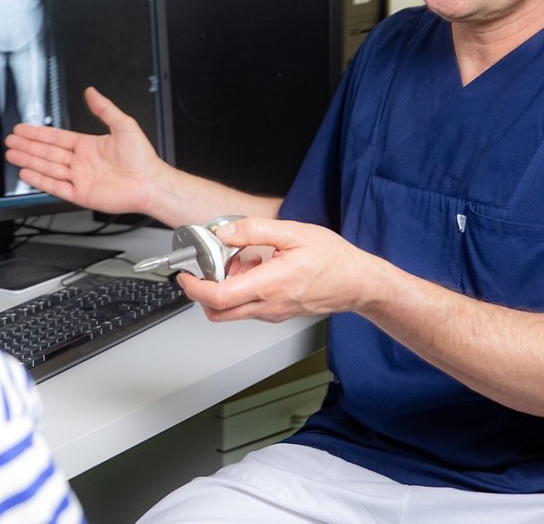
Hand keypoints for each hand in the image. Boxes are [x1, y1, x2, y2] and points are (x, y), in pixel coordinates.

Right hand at [4, 87, 163, 215]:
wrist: (150, 183)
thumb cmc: (142, 158)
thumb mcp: (124, 125)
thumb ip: (104, 109)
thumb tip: (92, 92)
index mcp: (88, 145)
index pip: (56, 137)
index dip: (38, 133)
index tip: (22, 129)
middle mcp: (80, 162)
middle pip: (47, 152)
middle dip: (27, 146)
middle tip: (10, 140)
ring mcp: (78, 178)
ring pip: (47, 167)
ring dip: (29, 160)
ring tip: (11, 154)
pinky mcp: (80, 194)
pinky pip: (55, 186)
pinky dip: (40, 180)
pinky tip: (27, 173)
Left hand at [178, 218, 372, 322]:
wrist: (358, 283)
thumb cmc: (333, 260)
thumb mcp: (293, 232)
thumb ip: (254, 230)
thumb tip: (225, 232)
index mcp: (269, 285)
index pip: (219, 297)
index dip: (194, 288)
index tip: (185, 275)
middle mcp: (268, 306)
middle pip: (218, 312)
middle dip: (203, 292)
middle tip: (206, 268)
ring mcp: (273, 313)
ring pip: (233, 312)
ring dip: (225, 289)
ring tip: (242, 262)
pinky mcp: (278, 314)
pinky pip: (249, 308)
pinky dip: (242, 291)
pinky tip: (257, 269)